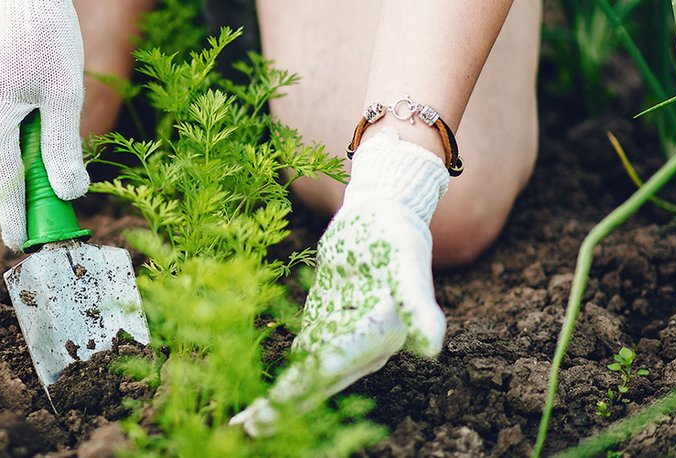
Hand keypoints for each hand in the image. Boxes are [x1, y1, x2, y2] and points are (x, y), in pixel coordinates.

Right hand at [0, 0, 88, 249]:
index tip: (21, 243)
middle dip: (16, 181)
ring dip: (7, 152)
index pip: (2, 183)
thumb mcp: (65, 93)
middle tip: (50, 187)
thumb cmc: (47, 35)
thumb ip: (63, 147)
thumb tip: (70, 194)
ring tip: (39, 129)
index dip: (14, 217)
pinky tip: (20, 107)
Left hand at [231, 127, 449, 435]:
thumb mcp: (407, 263)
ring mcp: (343, 339)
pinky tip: (256, 401)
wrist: (383, 215)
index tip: (272, 409)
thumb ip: (418, 304)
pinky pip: (301, 360)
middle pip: (318, 383)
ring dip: (279, 404)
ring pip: (307, 378)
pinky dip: (282, 379)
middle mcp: (363, 348)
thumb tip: (431, 348)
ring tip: (244, 427)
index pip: (334, 367)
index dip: (302, 389)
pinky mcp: (326, 326)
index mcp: (380, 336)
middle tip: (248, 431)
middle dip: (284, 408)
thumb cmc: (397, 236)